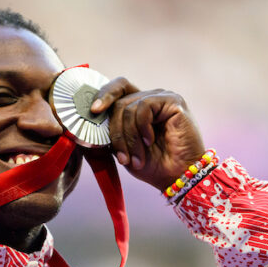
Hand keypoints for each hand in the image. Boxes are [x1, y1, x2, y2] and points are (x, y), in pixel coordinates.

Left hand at [90, 77, 205, 190]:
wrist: (177, 177)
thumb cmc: (152, 166)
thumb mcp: (122, 149)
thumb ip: (109, 132)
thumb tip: (90, 118)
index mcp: (138, 107)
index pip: (118, 89)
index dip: (103, 95)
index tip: (93, 111)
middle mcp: (150, 98)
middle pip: (119, 102)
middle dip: (116, 133)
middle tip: (122, 157)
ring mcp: (162, 98)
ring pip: (129, 108)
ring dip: (129, 138)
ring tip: (137, 158)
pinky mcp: (173, 101)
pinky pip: (144, 107)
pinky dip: (142, 128)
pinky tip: (149, 141)